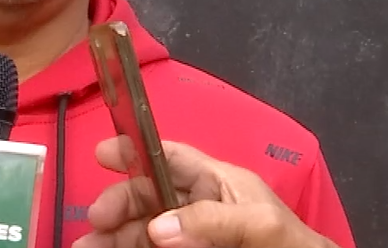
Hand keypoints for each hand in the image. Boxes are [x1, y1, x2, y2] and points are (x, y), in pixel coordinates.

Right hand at [71, 137, 336, 247]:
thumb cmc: (294, 245)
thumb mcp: (260, 225)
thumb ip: (212, 219)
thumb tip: (157, 227)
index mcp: (219, 183)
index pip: (170, 157)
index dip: (136, 149)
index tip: (102, 153)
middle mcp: (200, 207)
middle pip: (147, 198)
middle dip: (116, 205)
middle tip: (93, 224)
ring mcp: (193, 237)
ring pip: (143, 230)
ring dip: (114, 236)